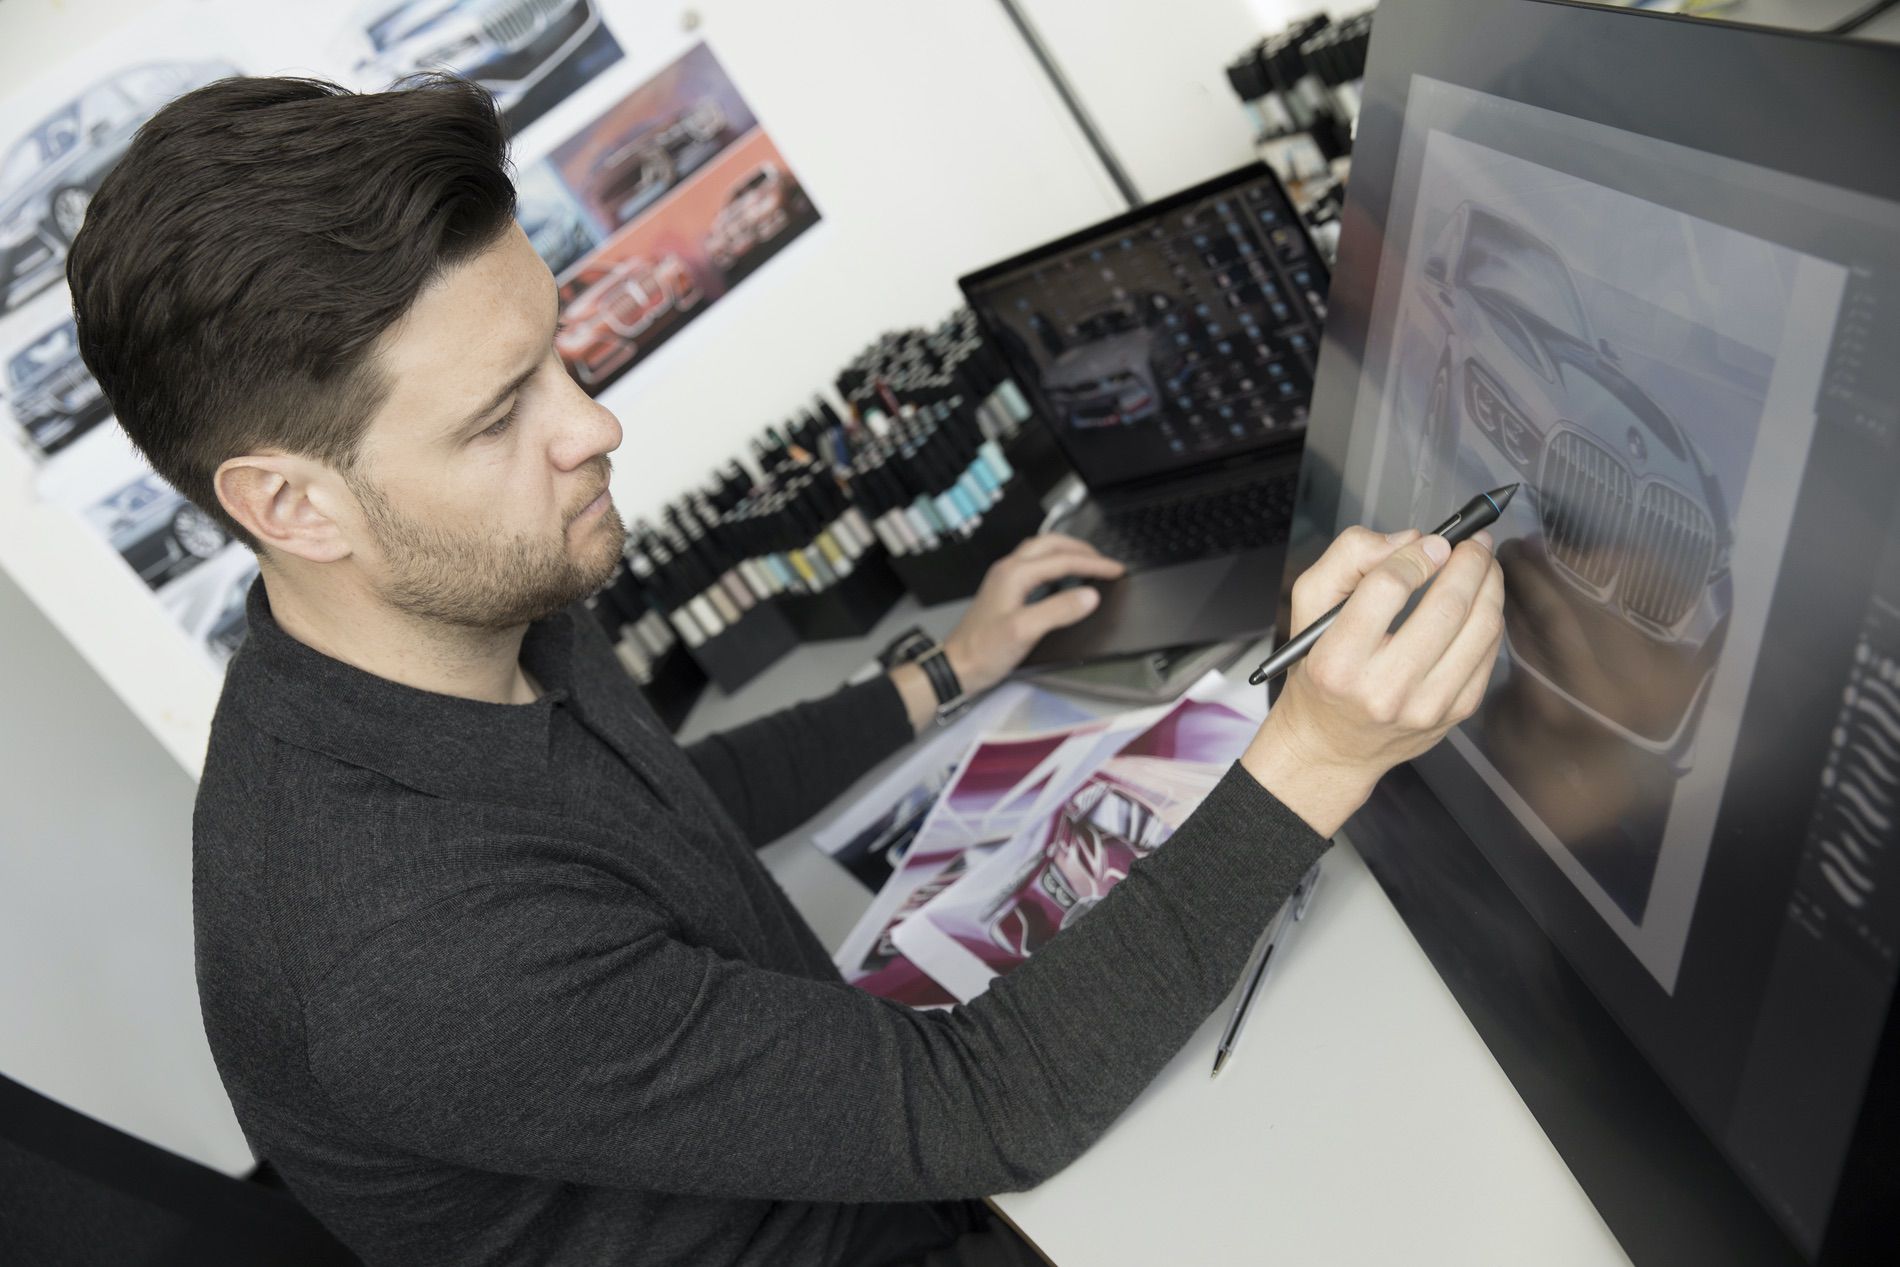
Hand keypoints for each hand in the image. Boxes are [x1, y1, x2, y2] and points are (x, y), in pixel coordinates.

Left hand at [940, 534, 1125, 694]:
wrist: (955, 666)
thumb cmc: (986, 650)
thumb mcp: (1025, 630)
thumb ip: (1059, 610)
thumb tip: (1091, 595)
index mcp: (1015, 573)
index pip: (1063, 560)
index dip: (1093, 564)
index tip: (1117, 571)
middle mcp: (1008, 569)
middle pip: (1049, 544)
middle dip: (1080, 548)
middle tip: (1104, 561)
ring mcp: (1004, 579)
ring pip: (1039, 551)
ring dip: (1065, 552)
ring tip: (1088, 562)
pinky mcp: (1003, 591)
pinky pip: (1033, 565)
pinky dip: (1054, 564)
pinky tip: (1061, 577)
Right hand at [1241, 525, 1504, 835]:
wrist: (1331, 746)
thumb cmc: (1320, 670)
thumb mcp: (1308, 608)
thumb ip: (1346, 558)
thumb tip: (1410, 540)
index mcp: (1337, 660)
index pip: (1387, 587)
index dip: (1417, 554)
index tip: (1432, 541)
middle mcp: (1382, 689)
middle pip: (1446, 606)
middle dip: (1469, 561)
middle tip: (1473, 541)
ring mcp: (1425, 706)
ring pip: (1480, 628)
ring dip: (1490, 584)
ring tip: (1484, 564)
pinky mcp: (1454, 714)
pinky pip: (1489, 653)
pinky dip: (1491, 618)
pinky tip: (1480, 603)